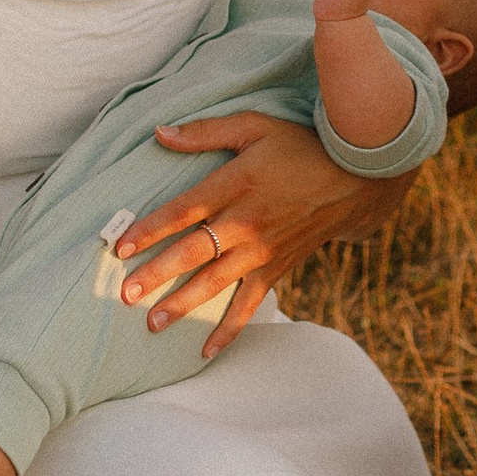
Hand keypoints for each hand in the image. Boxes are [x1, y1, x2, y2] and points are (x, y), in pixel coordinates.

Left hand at [115, 113, 373, 356]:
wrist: (355, 178)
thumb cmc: (300, 147)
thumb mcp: (254, 125)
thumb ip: (205, 132)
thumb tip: (159, 133)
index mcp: (235, 185)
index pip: (182, 210)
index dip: (150, 229)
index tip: (121, 246)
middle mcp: (246, 222)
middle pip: (193, 253)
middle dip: (156, 275)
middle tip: (125, 294)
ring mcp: (262, 251)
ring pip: (215, 283)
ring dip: (182, 305)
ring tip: (152, 324)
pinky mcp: (276, 269)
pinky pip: (249, 304)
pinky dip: (229, 329)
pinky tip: (206, 350)